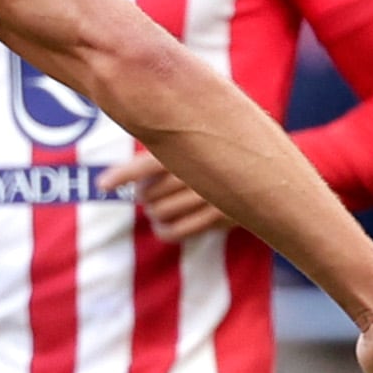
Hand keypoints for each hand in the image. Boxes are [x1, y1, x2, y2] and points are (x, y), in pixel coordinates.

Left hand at [104, 147, 228, 242]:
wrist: (270, 167)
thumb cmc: (222, 151)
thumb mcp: (198, 141)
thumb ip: (167, 149)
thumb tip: (126, 172)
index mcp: (193, 150)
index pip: (148, 165)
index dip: (122, 175)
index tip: (103, 184)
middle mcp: (201, 174)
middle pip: (148, 194)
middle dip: (142, 194)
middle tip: (146, 191)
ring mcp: (212, 198)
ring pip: (160, 213)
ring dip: (153, 212)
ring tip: (158, 206)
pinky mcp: (220, 218)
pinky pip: (175, 231)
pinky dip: (163, 229)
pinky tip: (163, 223)